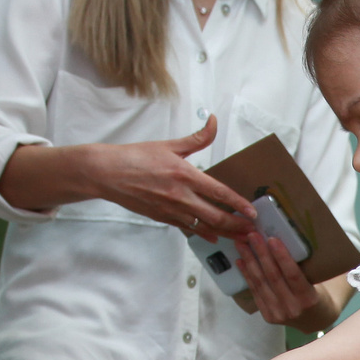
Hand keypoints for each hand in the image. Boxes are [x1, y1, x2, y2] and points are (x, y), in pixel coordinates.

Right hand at [86, 117, 259, 241]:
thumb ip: (197, 138)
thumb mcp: (169, 145)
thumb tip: (213, 121)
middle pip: (215, 216)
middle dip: (237, 226)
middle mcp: (180, 196)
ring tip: (240, 239)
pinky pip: (187, 229)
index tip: (253, 212)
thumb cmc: (136, 157)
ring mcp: (171, 210)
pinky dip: (203, 234)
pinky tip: (214, 237)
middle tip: (252, 231)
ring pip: (204, 227)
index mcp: (185, 175)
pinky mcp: (162, 218)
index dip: (239, 205)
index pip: (219, 193)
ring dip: (224, 234)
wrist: (107, 173)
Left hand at [230, 231, 328, 328]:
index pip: (293, 275)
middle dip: (261, 254)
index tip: (272, 239)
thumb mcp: (318, 282)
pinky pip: (255, 292)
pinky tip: (241, 261)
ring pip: (261, 284)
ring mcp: (278, 314)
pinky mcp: (268, 316)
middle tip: (252, 235)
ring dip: (249, 262)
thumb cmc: (319, 295)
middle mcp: (293, 308)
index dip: (281, 256)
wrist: (316, 321)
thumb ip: (304, 267)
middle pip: (273, 277)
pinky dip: (247, 275)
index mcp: (309, 298)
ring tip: (241, 244)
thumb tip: (285, 239)